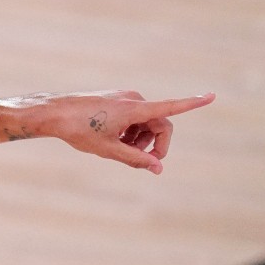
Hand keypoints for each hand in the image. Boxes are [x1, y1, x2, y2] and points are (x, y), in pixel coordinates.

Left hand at [22, 91, 213, 173]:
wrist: (53, 113)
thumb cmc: (79, 130)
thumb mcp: (108, 150)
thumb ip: (136, 159)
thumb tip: (158, 168)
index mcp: (135, 108)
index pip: (170, 107)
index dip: (193, 104)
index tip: (212, 96)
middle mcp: (133, 99)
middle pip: (160, 124)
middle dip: (156, 144)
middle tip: (145, 163)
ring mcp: (124, 97)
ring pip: (146, 122)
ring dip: (142, 139)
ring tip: (121, 150)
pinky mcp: (116, 99)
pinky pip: (133, 117)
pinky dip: (131, 131)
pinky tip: (114, 140)